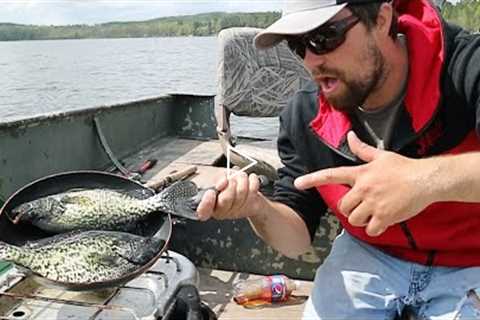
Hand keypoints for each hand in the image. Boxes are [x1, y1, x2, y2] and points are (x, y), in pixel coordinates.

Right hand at [196, 172, 264, 220]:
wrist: (248, 193)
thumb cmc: (229, 185)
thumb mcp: (217, 178)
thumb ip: (216, 180)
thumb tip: (221, 184)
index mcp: (209, 206)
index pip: (203, 212)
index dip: (207, 203)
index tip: (211, 192)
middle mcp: (222, 211)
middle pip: (225, 199)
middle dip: (229, 184)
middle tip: (231, 180)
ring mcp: (237, 211)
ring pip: (240, 191)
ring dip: (241, 179)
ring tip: (240, 177)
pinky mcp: (251, 207)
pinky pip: (253, 190)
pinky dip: (253, 180)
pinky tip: (251, 178)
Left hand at [294, 131, 434, 236]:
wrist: (426, 180)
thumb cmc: (403, 167)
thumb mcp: (381, 156)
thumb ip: (362, 149)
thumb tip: (350, 136)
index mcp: (360, 173)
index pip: (331, 175)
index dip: (312, 179)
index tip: (297, 183)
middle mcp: (363, 189)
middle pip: (343, 206)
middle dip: (350, 209)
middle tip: (364, 205)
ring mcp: (373, 203)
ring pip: (354, 219)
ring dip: (361, 219)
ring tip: (374, 212)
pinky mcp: (384, 216)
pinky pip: (370, 229)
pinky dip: (375, 228)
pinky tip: (383, 220)